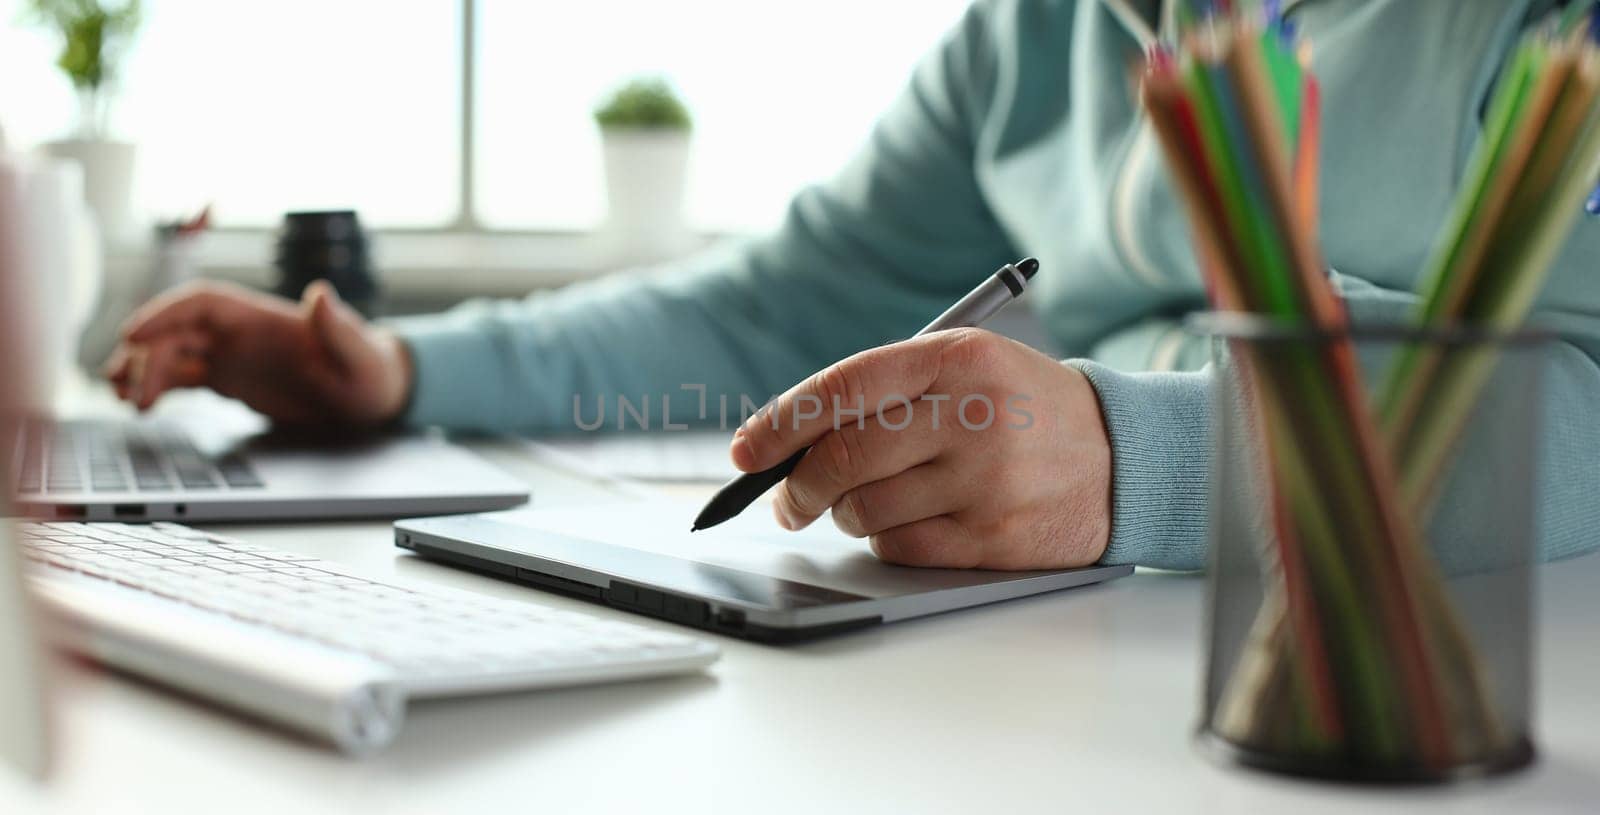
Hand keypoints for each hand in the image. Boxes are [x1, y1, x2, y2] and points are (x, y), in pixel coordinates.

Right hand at [105, 281, 412, 426]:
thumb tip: (321, 295)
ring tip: (124, 398)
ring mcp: (231, 354)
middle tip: (135, 395)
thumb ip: (339, 329)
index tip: (132, 335)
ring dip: (143, 371)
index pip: (201, 303)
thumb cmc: (370, 371)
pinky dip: (157, 387)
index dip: (164, 314)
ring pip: (171, 353)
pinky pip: (181, 377)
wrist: (372, 396)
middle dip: (148, 358)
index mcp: (262, 318)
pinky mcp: (229, 379)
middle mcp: (239, 332)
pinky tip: (140, 405)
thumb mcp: (360, 355)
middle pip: (176, 332)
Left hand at [730, 328, 1111, 569]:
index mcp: (957, 359)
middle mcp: (972, 415)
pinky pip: (900, 547)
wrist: (1123, 456)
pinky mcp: (993, 537)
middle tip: (785, 499)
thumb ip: (886, 390)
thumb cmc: (1021, 409)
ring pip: (864, 508)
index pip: (843, 388)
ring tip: (867, 500)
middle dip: (795, 484)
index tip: (745, 450)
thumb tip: (786, 439)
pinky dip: (885, 538)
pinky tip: (908, 521)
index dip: (780, 422)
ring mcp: (984, 481)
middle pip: (843, 456)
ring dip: (846, 512)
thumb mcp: (968, 366)